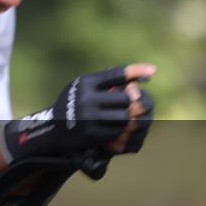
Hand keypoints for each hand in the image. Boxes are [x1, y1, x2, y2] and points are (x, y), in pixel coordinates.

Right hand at [1, 64, 155, 162]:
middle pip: (126, 99)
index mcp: (86, 82)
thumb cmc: (75, 104)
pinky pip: (118, 132)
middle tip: (128, 106)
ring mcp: (89, 117)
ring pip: (125, 117)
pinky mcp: (92, 134)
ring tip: (121, 118)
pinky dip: (121, 131)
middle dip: (130, 103)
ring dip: (127, 119)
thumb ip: (107, 81)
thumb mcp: (84, 87)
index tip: (153, 71)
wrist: (53, 130)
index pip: (117, 74)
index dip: (136, 71)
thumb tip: (141, 77)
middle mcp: (86, 98)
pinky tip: (115, 129)